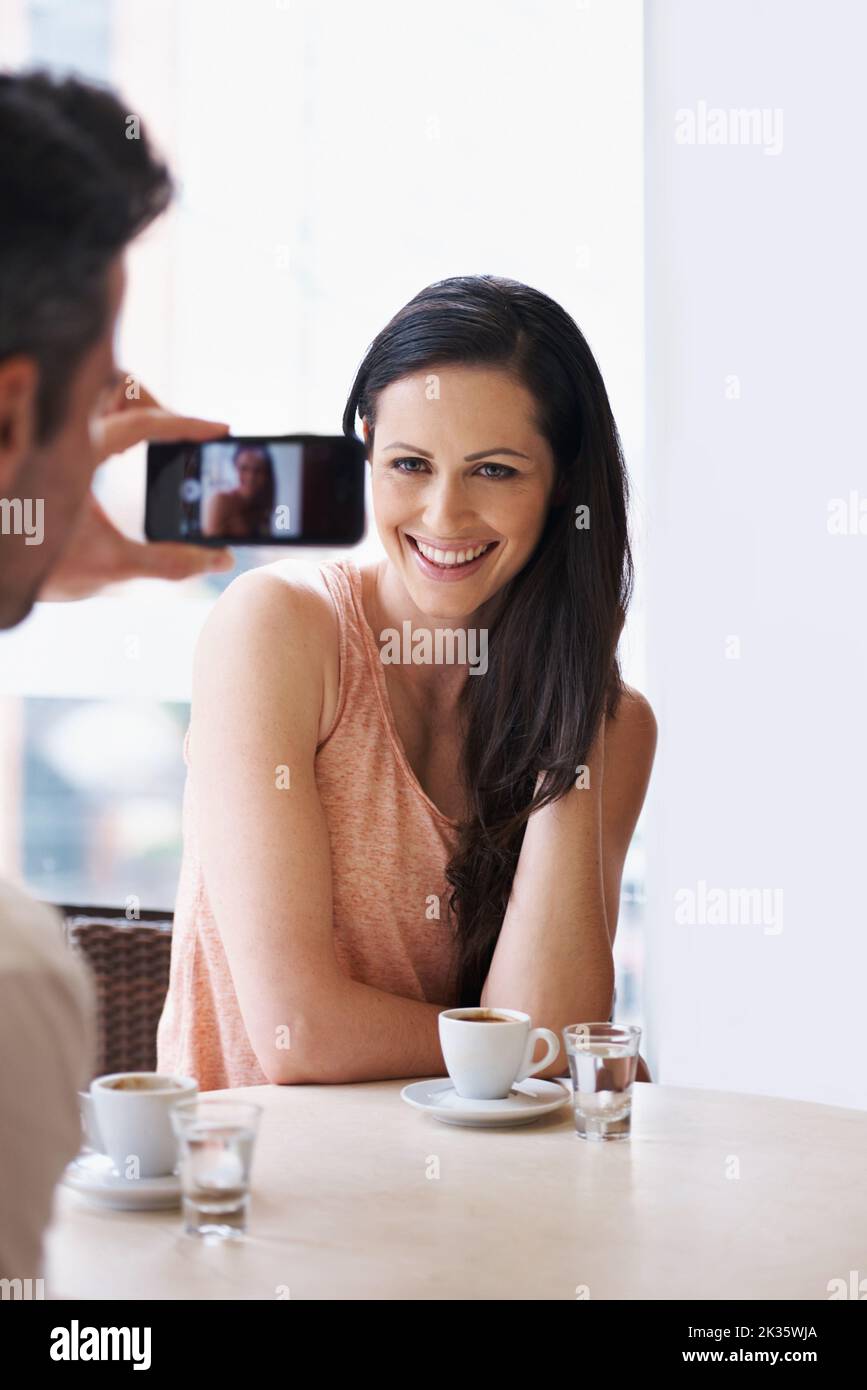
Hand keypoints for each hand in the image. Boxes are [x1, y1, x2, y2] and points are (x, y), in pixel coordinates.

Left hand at [38, 381, 235, 601]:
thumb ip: (171, 562)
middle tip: (177, 436)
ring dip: (129, 407)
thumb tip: (220, 557)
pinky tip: (121, 454)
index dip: (188, 426)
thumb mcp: (112, 565)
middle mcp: (59, 432)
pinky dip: (108, 419)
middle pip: (117, 384)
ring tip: (153, 439)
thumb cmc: (38, 565)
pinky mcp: (41, 445)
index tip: (220, 430)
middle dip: (153, 402)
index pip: (143, 422)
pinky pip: (81, 410)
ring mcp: (48, 434)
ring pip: (97, 391)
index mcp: (77, 452)